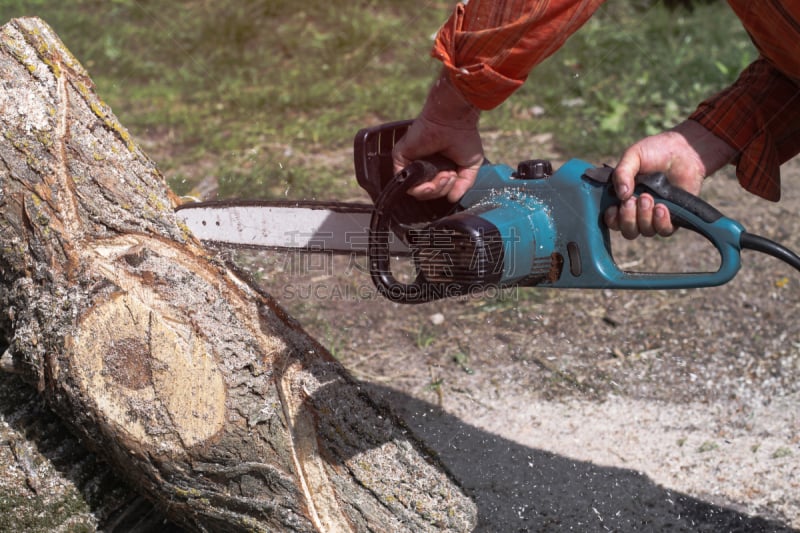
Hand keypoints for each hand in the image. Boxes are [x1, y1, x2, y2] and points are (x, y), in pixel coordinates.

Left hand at [392, 72, 483, 202]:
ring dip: (432, 190)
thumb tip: (452, 199)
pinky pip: (404, 183)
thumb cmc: (464, 137)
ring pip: (416, 190)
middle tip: (450, 176)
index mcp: (437, 166)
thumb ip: (463, 185)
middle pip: (426, 192)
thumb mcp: (470, 166)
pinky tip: (431, 181)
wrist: (453, 121)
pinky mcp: (401, 158)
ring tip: (444, 176)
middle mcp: (423, 165)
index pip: (435, 189)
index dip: (445, 189)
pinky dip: (419, 188)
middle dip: (440, 190)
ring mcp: (411, 162)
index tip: (454, 177)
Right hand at [606, 120, 736, 238]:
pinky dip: (661, 222)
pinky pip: (664, 231)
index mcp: (624, 198)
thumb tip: (621, 195)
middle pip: (628, 231)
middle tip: (634, 199)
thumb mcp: (633, 156)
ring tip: (649, 198)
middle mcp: (638, 211)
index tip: (614, 208)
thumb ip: (622, 173)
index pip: (613, 220)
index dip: (612, 219)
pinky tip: (662, 207)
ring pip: (645, 231)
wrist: (684, 150)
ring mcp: (656, 216)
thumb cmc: (656, 151)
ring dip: (644, 217)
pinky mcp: (674, 218)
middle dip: (628, 218)